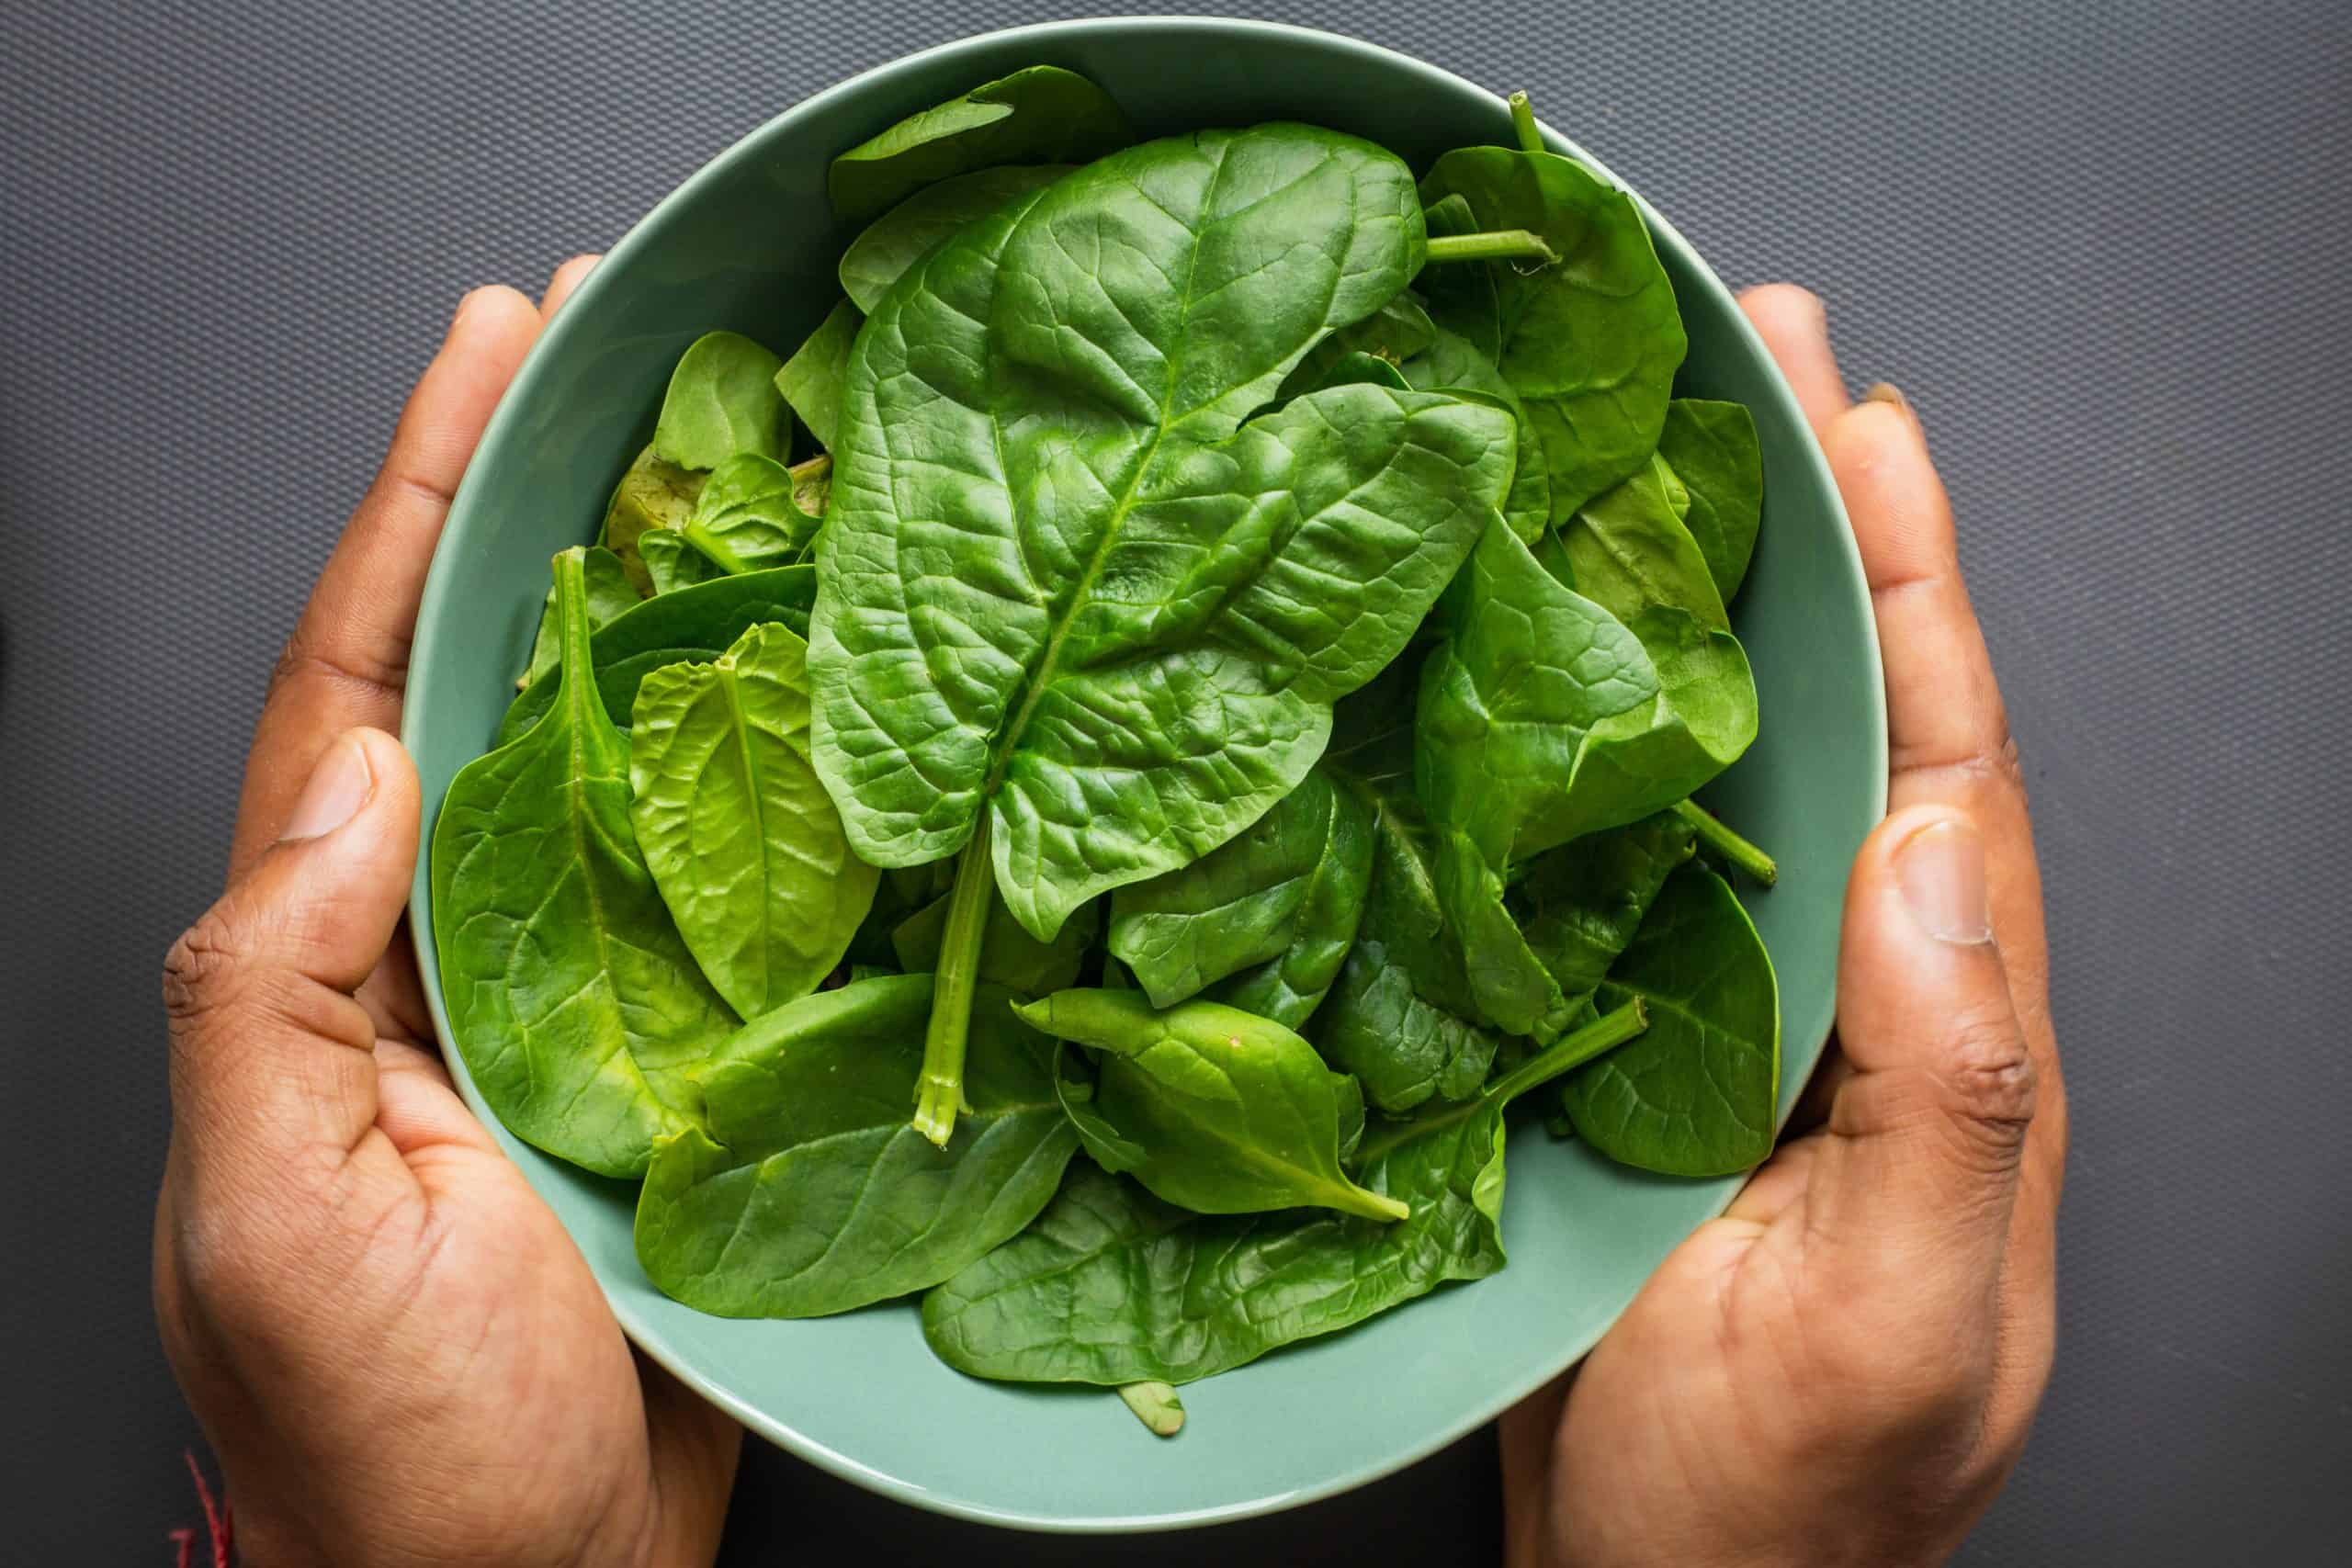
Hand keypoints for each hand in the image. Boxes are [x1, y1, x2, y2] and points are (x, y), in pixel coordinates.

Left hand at [154, 261, 741, 1566]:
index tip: (492, 349)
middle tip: (623, 348)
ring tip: (737, 463)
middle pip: (489, 676)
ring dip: (666, 605)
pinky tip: (829, 690)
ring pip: (617, 756)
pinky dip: (768, 767)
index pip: (356, 681)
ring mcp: (571, 993)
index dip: (415, 503)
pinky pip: (723, 877)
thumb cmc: (391, 1444)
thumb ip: (269, 993)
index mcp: (329, 959)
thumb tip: (351, 771)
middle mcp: (446, 945)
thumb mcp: (270, 1222)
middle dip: (536, 500)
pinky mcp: (683, 1052)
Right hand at [1501, 286, 2066, 1567]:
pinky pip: (1613, 859)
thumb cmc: (1779, 1509)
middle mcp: (1851, 991)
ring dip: (1696, 604)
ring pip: (1729, 766)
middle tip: (1753, 358)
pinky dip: (1584, 738)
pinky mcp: (1623, 1048)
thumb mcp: (1898, 1324)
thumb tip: (1937, 850)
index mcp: (1950, 1031)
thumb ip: (1956, 1097)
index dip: (1909, 579)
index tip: (1860, 421)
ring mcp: (1735, 1015)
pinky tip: (1529, 658)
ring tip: (1643, 450)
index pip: (1947, 758)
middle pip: (1847, 716)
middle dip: (1812, 527)